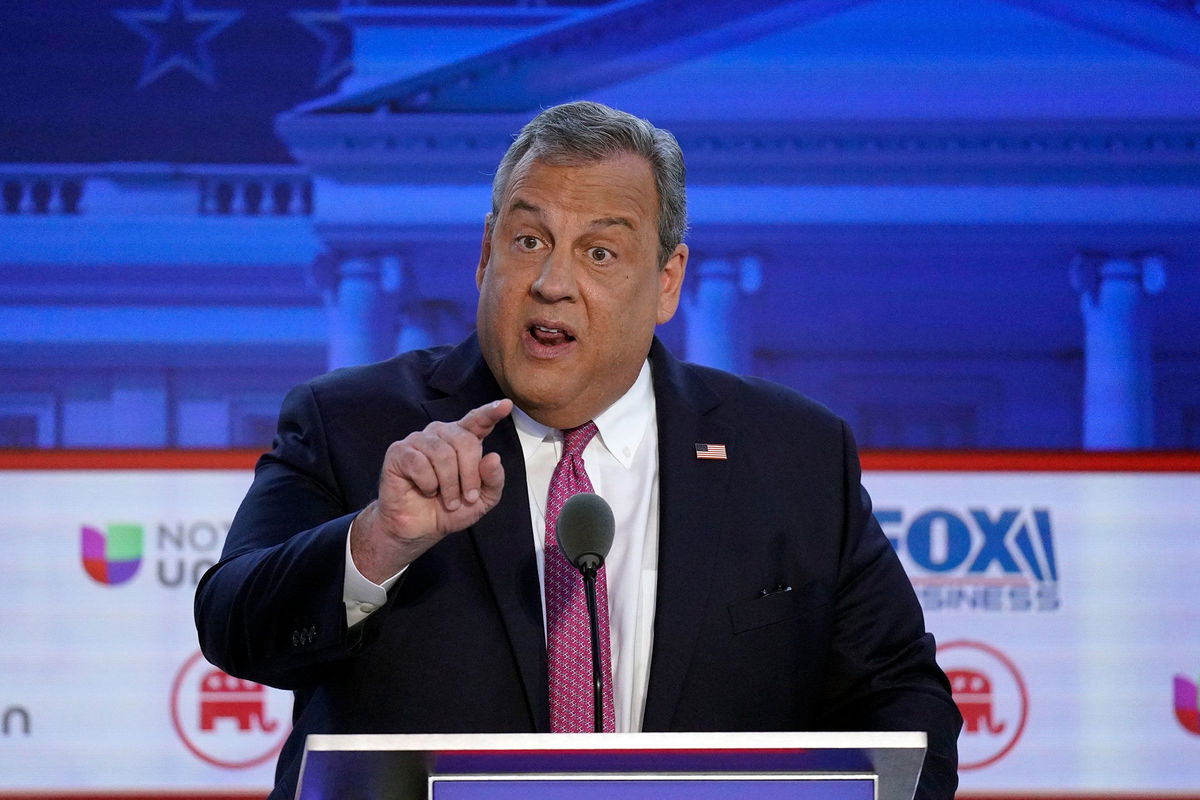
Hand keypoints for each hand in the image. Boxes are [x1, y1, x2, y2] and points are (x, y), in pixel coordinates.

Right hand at [351, 398, 512, 582]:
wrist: (419, 529)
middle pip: (465, 441)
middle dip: (470, 475)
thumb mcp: (482, 500)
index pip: (478, 420)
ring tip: (449, 501)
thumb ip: (493, 480)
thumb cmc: (451, 509)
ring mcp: (418, 440)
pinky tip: (426, 491)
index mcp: (463, 439)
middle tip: (467, 498)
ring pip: (443, 454)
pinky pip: (419, 463)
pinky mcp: (398, 451)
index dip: (491, 412)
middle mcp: (441, 434)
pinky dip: (427, 484)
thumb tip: (493, 458)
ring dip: (449, 485)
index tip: (506, 405)